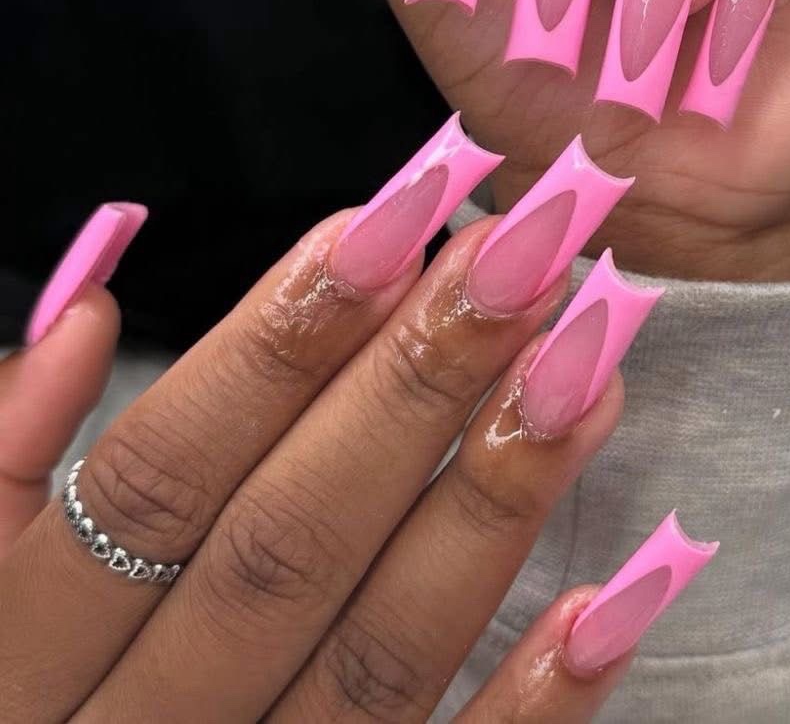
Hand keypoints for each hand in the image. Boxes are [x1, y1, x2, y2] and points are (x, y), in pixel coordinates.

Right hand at [0, 130, 701, 721]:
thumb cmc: (19, 695)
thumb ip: (0, 466)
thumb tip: (85, 312)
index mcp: (25, 656)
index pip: (160, 478)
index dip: (274, 346)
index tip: (391, 223)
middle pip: (286, 544)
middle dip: (412, 386)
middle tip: (521, 256)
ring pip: (382, 651)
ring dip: (495, 500)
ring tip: (588, 361)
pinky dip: (539, 702)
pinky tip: (619, 590)